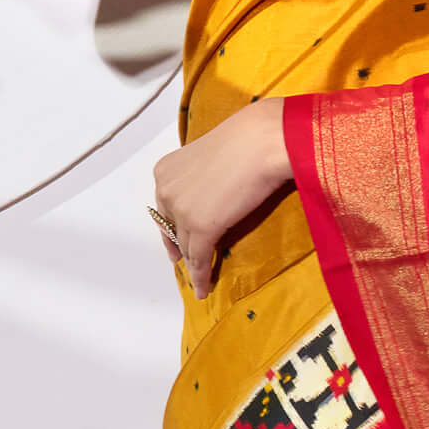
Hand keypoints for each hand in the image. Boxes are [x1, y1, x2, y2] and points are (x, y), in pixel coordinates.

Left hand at [150, 100, 293, 299]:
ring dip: (192, 266)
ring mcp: (182, 210)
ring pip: (185, 246)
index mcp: (165, 170)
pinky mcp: (202, 227)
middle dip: (178, 246)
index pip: (165, 207)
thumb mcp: (211, 156)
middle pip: (172, 228)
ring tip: (198, 283)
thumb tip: (215, 192)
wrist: (262, 141)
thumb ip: (204, 176)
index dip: (171, 226)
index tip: (175, 241)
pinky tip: (204, 289)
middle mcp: (166, 190)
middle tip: (183, 262)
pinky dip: (201, 276)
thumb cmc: (248, 138)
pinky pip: (199, 258)